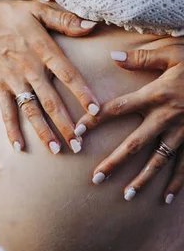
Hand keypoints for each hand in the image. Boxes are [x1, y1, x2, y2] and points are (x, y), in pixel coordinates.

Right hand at [0, 0, 99, 153]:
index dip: (82, 92)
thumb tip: (91, 26)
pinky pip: (5, 111)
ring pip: (30, 110)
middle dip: (66, 124)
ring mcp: (12, 80)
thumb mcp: (38, 8)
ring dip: (43, 132)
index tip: (95, 111)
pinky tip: (19, 147)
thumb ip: (65, 19)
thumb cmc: (11, 13)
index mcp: (42, 49)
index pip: (67, 74)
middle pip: (51, 100)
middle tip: (80, 145)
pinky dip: (11, 129)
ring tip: (57, 151)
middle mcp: (29, 68)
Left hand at [74, 44, 183, 202]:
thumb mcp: (172, 52)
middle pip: (134, 144)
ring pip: (158, 160)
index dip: (96, 119)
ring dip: (142, 179)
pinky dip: (178, 182)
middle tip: (95, 178)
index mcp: (156, 95)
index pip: (118, 109)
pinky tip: (167, 198)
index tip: (77, 131)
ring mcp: (183, 132)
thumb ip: (142, 57)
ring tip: (127, 195)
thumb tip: (113, 57)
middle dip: (114, 162)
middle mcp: (166, 117)